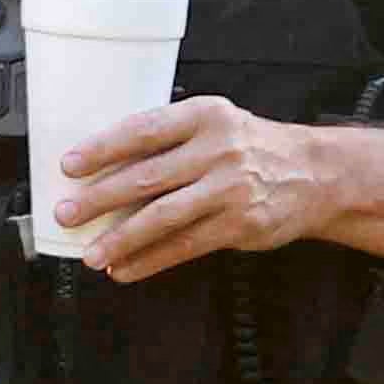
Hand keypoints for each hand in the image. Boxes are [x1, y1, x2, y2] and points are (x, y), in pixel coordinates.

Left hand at [53, 98, 354, 280]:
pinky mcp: (239, 225)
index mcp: (205, 116)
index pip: (144, 129)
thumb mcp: (217, 123)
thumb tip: (106, 166)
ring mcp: (230, 189)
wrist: (316, 173)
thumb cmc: (253, 147)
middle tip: (67, 213)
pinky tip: (125, 268)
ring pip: (163, 217)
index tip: (70, 164)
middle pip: (147, 177)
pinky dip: (149, 260)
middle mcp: (218, 150)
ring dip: (121, 239)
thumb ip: (171, 139)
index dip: (103, 148)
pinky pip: (185, 246)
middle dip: (100, 198)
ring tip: (92, 253)